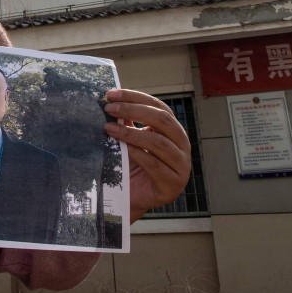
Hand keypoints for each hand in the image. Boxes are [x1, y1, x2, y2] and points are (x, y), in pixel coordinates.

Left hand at [103, 88, 190, 222]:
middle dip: (133, 110)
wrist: (133, 198)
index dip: (135, 97)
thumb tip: (111, 100)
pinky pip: (155, 165)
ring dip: (131, 133)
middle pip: (161, 120)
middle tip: (109, 109)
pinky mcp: (173, 185)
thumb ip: (126, 121)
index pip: (158, 106)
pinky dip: (138, 154)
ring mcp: (181, 166)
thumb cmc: (133, 166)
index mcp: (173, 130)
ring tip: (110, 129)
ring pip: (158, 142)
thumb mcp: (130, 139)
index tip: (112, 94)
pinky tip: (123, 149)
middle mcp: (182, 145)